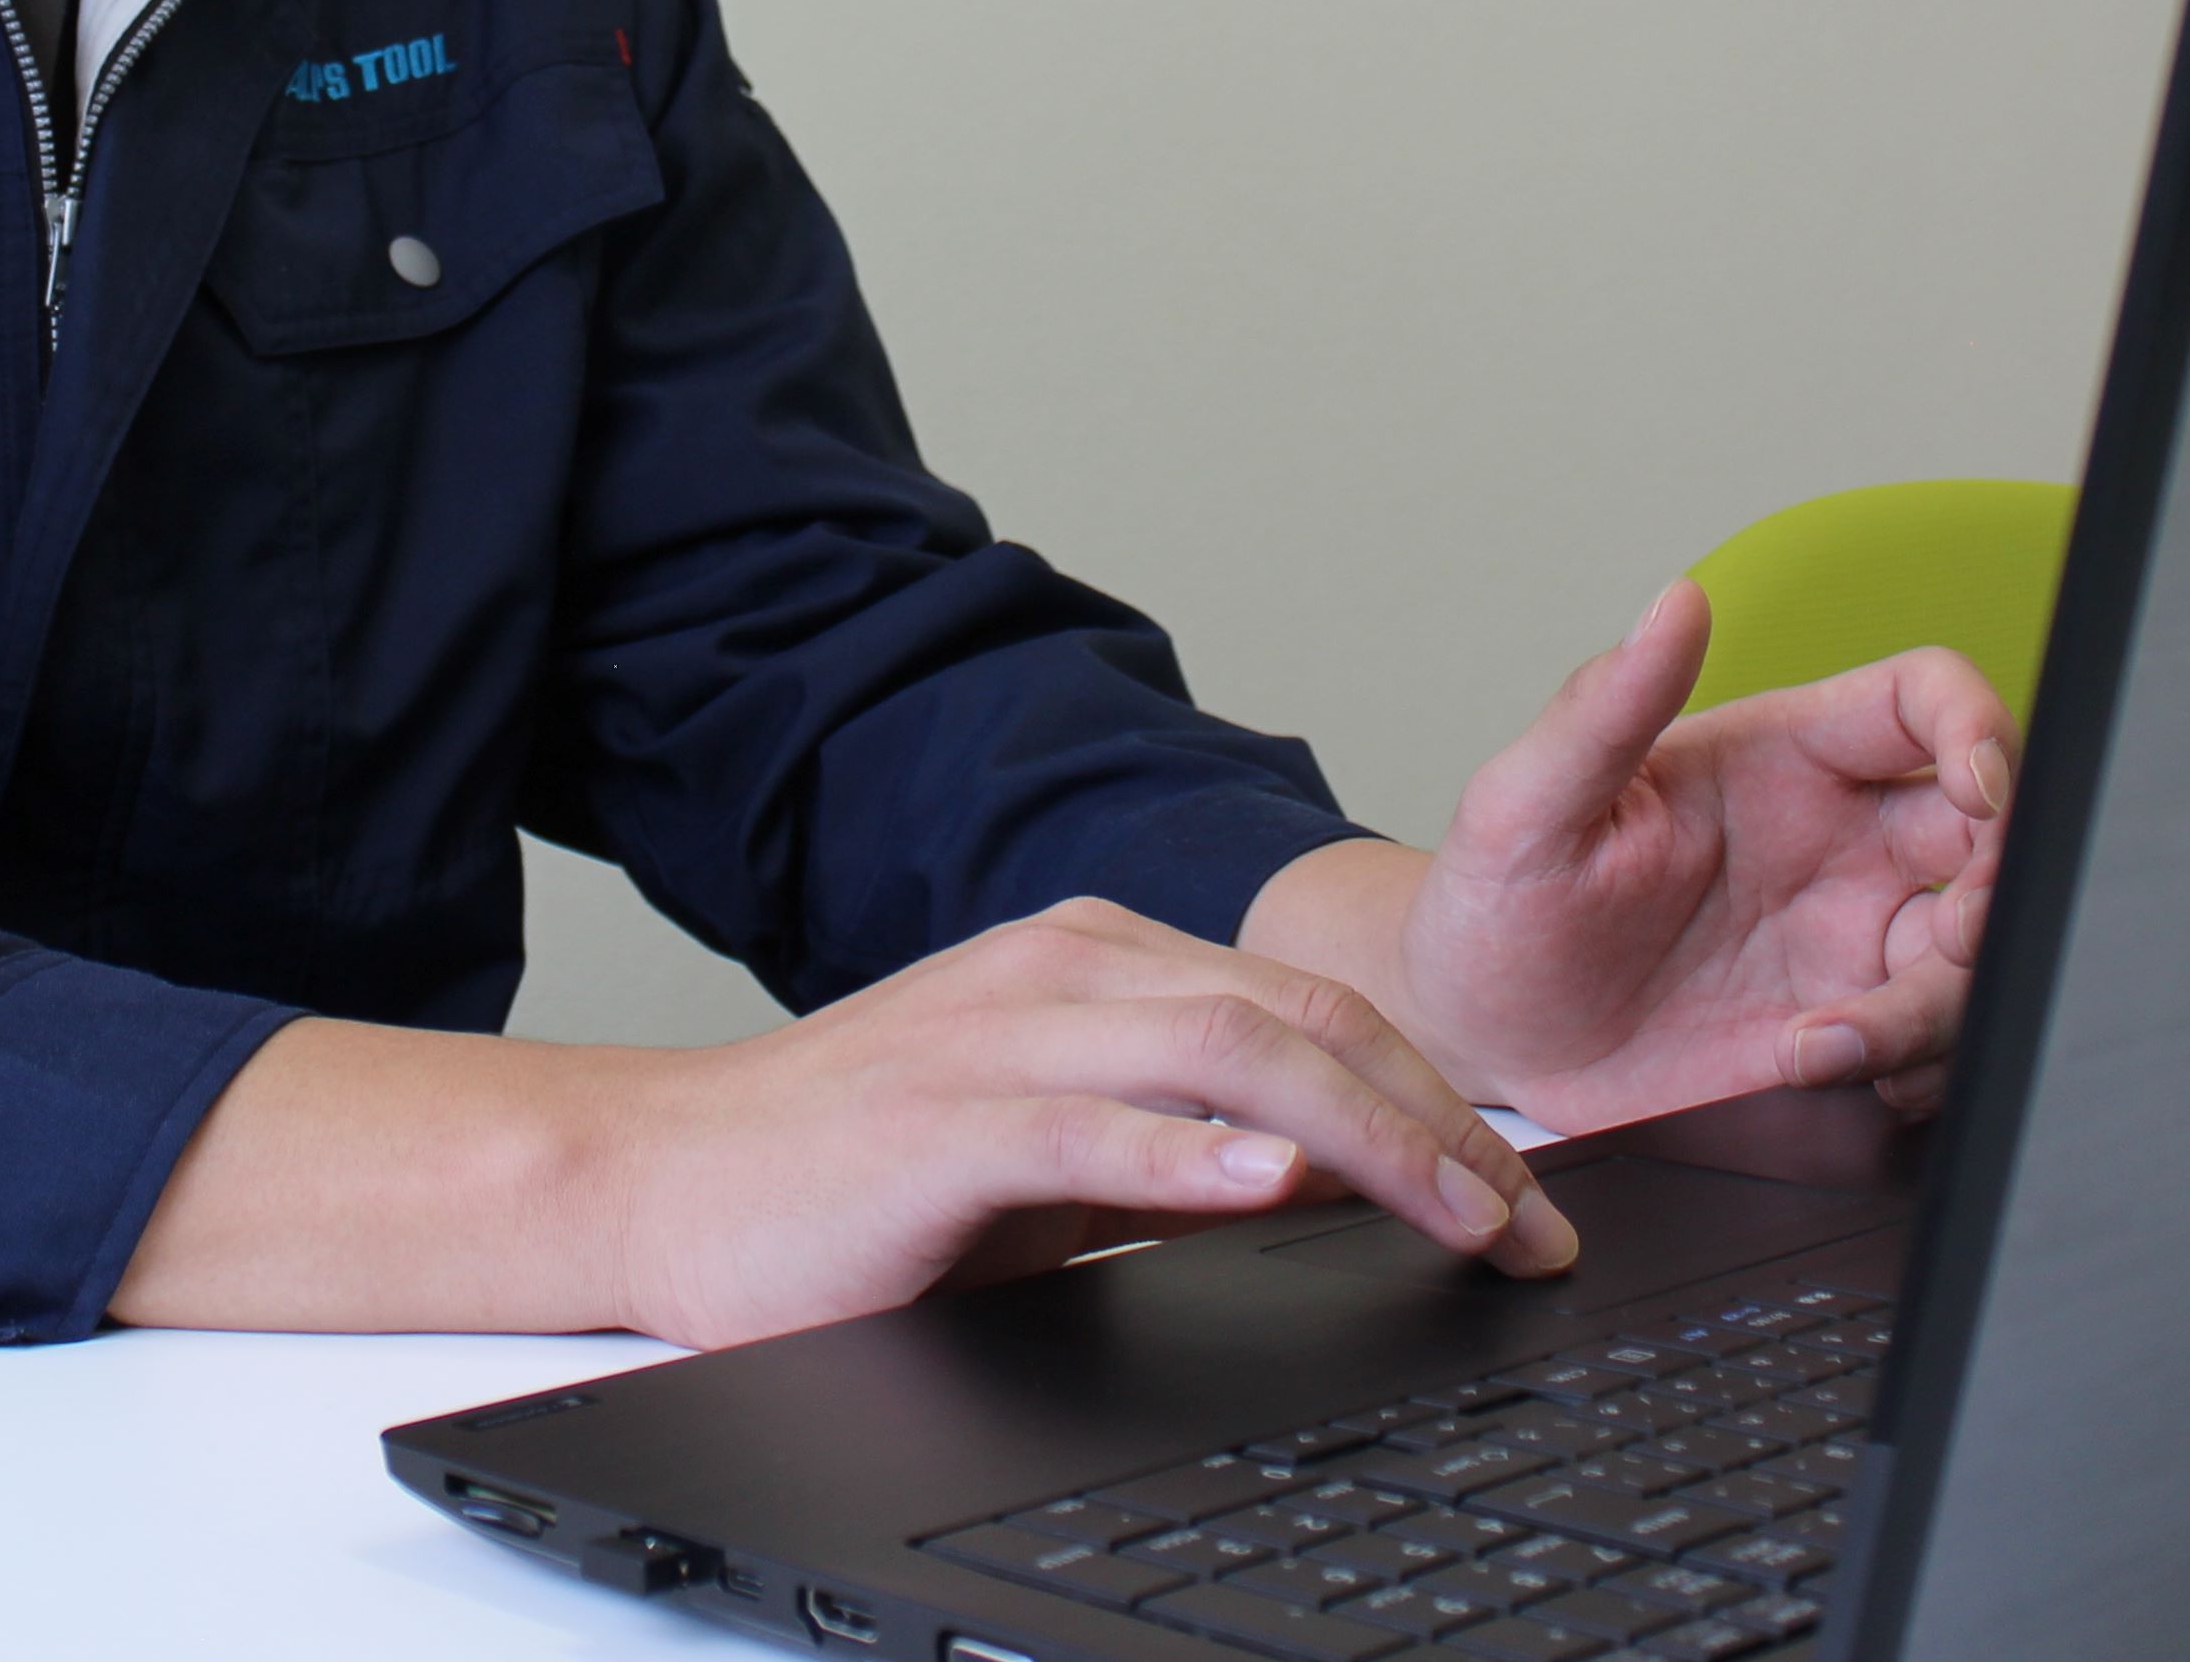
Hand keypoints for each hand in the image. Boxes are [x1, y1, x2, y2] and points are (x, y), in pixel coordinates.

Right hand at [586, 898, 1577, 1349]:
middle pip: (1298, 1015)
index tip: (1522, 1198)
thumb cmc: (851, 1179)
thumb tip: (1335, 1182)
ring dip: (1367, 1134)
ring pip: (1228, 1049)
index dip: (1435, 1097)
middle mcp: (1062, 971)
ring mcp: (1001, 1037)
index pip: (1309, 1006)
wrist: (660, 1182)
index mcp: (1095, 964)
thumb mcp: (1051, 1150)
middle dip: (1439, 1124)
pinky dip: (1190, 1150)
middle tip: (1529, 1226)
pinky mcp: (940, 1123)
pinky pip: (1087, 1123)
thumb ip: (1181, 1145)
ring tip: (1458, 1212)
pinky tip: (1268, 1180)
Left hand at [1358, 581, 2014, 1129]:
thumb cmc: (1495, 898)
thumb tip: (1674, 602)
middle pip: (1991, 832)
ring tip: (1824, 1044)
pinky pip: (1934, 1044)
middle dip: (1996, 885)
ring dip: (1937, 1004)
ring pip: (1974, 951)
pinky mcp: (1840, 1031)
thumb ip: (1602, 708)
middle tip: (1940, 940)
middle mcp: (1836, 840)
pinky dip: (1916, 1068)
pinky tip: (1826, 1071)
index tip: (1976, 793)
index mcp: (1780, 757)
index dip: (1979, 730)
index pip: (1923, 701)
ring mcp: (1845, 940)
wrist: (1479, 1032)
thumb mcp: (1525, 804)